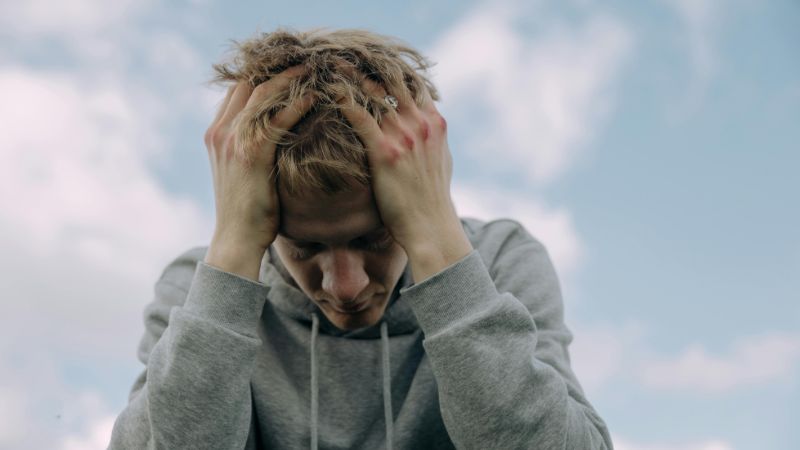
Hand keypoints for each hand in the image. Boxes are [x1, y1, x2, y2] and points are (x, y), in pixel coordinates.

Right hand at [203, 66, 312, 278]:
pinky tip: (316, 95)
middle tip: (306, 60)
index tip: (289, 66)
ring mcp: (233, 140)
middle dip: (277, 68)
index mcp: (216, 134)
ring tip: (314, 68)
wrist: (236, 240)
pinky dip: (297, 102)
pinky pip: (277, 117)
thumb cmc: (247, 211)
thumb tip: (276, 135)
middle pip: (248, 82)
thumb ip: (251, 148)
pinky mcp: (252, 153)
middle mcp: (221, 131)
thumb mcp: (243, 173)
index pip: (237, 90)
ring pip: (263, 92)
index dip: (262, 74)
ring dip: (290, 77)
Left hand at [337, 70, 472, 279]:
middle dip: (366, 64)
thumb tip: (426, 126)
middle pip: (392, 78)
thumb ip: (432, 139)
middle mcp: (421, 122)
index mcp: (434, 122)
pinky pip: (358, 114)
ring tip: (326, 65)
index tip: (367, 60)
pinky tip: (324, 91)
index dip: (388, 68)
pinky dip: (340, 98)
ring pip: (372, 90)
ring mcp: (404, 135)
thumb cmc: (431, 200)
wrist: (431, 228)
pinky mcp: (385, 151)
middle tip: (341, 55)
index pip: (412, 82)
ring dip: (349, 75)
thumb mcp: (441, 161)